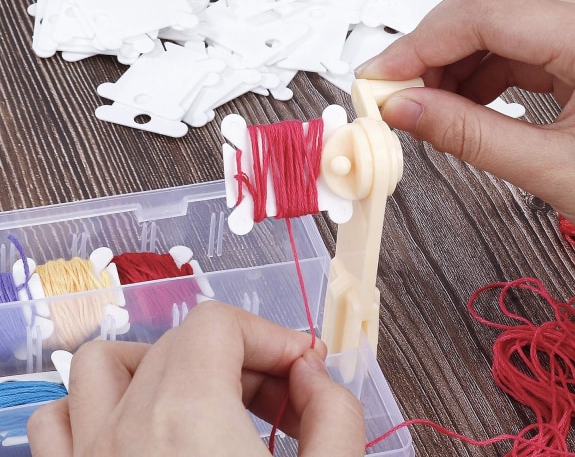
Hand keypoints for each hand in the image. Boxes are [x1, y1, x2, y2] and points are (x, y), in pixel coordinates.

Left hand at [27, 301, 364, 455]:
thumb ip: (336, 416)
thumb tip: (319, 375)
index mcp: (188, 418)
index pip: (222, 322)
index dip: (273, 333)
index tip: (306, 369)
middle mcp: (125, 432)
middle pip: (178, 340)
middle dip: (239, 358)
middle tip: (279, 400)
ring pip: (101, 367)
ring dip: (157, 367)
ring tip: (201, 399)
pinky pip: (54, 425)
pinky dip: (92, 411)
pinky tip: (134, 434)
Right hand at [356, 0, 574, 237]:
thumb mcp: (554, 171)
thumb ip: (470, 135)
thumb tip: (404, 111)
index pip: (485, 13)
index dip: (419, 44)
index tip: (378, 78)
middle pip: (488, 1)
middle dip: (431, 45)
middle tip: (395, 91)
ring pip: (498, 20)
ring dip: (451, 59)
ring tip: (425, 105)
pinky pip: (516, 44)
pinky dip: (478, 71)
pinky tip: (460, 102)